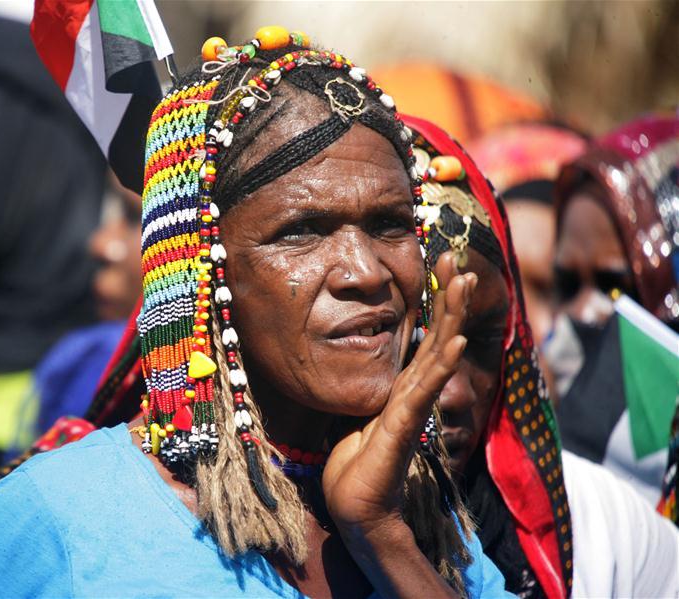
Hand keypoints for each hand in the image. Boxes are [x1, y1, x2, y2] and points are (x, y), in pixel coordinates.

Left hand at [322, 253, 475, 593]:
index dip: (437, 301)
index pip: (427, 335)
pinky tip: (458, 340)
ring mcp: (413, 407)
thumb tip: (362, 359)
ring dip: (451, 316)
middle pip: (440, 336)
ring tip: (462, 281)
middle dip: (448, 296)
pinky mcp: (403, 425)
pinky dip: (443, 363)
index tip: (440, 262)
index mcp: (405, 386)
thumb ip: (373, 386)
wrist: (355, 504)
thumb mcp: (362, 411)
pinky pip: (425, 389)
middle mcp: (416, 392)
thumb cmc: (356, 460)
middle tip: (457, 258)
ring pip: (438, 353)